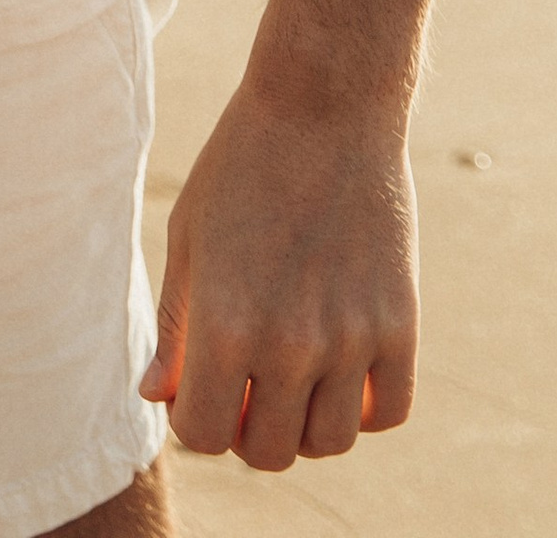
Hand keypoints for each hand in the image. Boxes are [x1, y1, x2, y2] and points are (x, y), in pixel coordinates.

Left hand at [141, 71, 417, 468]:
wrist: (324, 103)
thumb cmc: (241, 164)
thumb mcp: (189, 236)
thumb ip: (174, 325)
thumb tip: (156, 396)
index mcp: (225, 324)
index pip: (204, 435)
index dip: (194, 420)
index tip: (199, 387)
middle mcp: (290, 344)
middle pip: (269, 453)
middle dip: (247, 428)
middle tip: (246, 382)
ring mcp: (352, 337)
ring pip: (330, 442)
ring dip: (306, 423)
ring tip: (293, 374)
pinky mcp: (401, 323)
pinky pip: (389, 412)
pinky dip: (364, 408)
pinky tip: (342, 368)